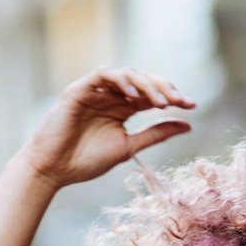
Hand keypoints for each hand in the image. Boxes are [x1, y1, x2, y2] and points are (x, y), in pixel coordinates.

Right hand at [19, 67, 194, 189]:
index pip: (152, 95)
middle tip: (180, 101)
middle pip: (143, 81)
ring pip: (126, 74)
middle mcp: (111, 96)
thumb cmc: (86, 161)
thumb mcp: (129, 147)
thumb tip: (189, 125)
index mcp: (122, 108)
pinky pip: (102, 75)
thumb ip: (156, 134)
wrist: (54, 170)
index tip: (192, 106)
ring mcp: (95, 91)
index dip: (173, 97)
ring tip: (161, 102)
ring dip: (146, 85)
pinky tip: (133, 95)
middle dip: (164, 88)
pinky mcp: (79, 90)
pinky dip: (120, 81)